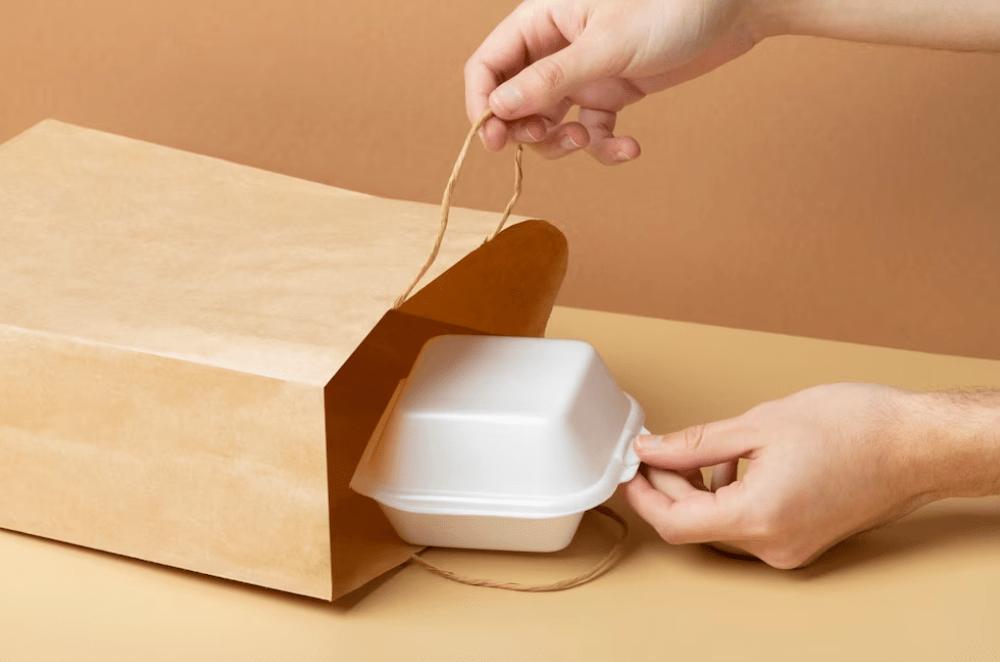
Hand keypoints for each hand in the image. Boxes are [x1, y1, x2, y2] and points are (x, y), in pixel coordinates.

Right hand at [464, 0, 765, 162]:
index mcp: (542, 21)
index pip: (488, 65)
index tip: (493, 138)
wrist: (737, 8)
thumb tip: (500, 107)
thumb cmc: (674, 7)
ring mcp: (584, 71)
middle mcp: (557, 46)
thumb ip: (552, 78)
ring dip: (563, 142)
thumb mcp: (607, 45)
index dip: (482, 102)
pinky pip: (591, 128)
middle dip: (527, 129)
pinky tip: (629, 147)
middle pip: (514, 100)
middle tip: (549, 141)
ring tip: (588, 140)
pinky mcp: (613, 90)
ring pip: (550, 120)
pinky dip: (604, 144)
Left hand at [622, 383, 946, 567]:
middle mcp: (772, 544)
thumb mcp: (759, 424)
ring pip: (719, 524)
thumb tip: (652, 449)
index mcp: (757, 517)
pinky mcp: (801, 539)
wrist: (916, 443)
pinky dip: (729, 495)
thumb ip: (696, 442)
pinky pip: (747, 524)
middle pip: (695, 524)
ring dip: (699, 489)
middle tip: (658, 448)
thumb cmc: (855, 427)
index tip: (631, 470)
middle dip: (669, 485)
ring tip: (702, 450)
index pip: (674, 523)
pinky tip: (734, 463)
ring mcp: (789, 547)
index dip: (643, 496)